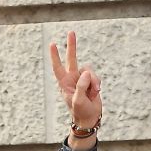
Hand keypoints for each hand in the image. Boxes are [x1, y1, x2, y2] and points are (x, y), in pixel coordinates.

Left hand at [49, 32, 101, 147]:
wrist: (90, 118)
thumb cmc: (80, 111)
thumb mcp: (78, 100)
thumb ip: (81, 86)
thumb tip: (86, 72)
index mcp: (64, 83)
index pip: (58, 67)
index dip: (55, 56)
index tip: (52, 44)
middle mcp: (72, 78)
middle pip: (72, 58)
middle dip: (72, 46)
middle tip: (71, 32)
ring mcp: (82, 79)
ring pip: (89, 70)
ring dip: (93, 81)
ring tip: (94, 92)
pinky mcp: (91, 81)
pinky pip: (96, 77)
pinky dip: (97, 84)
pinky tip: (96, 93)